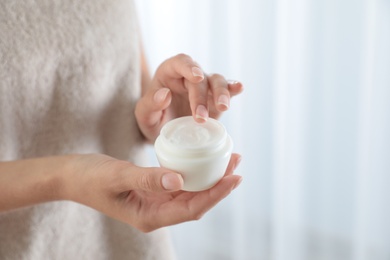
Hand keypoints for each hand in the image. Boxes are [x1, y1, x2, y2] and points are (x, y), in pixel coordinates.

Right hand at [64, 153, 241, 231]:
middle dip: (219, 184)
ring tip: (228, 158)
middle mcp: (157, 213)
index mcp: (149, 216)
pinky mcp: (154, 191)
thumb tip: (179, 179)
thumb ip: (147, 179)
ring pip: (191, 193)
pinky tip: (203, 160)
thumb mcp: (117, 176)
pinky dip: (195, 173)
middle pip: (197, 202)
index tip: (234, 177)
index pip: (192, 209)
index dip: (215, 194)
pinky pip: (181, 184)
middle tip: (236, 162)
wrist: (72, 176)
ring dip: (210, 177)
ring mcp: (156, 202)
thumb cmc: (90, 178)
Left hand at [135, 54, 242, 141]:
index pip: (181, 62)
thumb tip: (165, 94)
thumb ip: (150, 105)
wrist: (164, 133)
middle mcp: (189, 76)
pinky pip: (226, 91)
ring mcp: (204, 88)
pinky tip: (239, 88)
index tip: (196, 77)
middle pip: (200, 78)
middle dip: (201, 96)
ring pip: (217, 81)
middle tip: (199, 118)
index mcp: (170, 73)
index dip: (190, 67)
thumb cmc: (152, 120)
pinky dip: (233, 89)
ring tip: (223, 108)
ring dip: (221, 93)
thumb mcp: (144, 116)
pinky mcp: (215, 101)